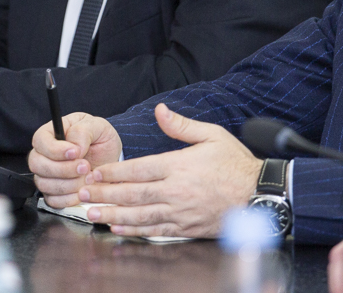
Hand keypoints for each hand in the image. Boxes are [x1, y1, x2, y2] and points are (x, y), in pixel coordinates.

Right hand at [29, 113, 123, 207]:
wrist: (109, 160)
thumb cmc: (100, 139)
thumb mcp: (97, 126)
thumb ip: (83, 131)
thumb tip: (74, 147)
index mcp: (51, 133)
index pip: (39, 140)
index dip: (55, 149)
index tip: (75, 152)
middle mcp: (44, 155)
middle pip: (37, 164)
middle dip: (63, 169)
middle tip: (85, 166)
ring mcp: (46, 175)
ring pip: (44, 184)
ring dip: (70, 184)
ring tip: (89, 177)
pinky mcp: (53, 193)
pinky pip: (53, 200)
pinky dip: (70, 198)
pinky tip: (83, 190)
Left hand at [74, 103, 260, 237]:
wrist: (259, 194)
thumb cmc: (236, 164)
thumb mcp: (212, 135)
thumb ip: (181, 125)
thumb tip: (160, 111)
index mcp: (179, 165)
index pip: (138, 169)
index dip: (114, 173)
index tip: (96, 174)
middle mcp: (176, 190)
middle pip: (133, 193)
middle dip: (105, 194)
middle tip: (83, 194)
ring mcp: (181, 212)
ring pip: (140, 215)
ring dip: (113, 215)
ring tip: (92, 214)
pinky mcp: (187, 228)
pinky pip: (156, 230)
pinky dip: (135, 231)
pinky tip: (119, 229)